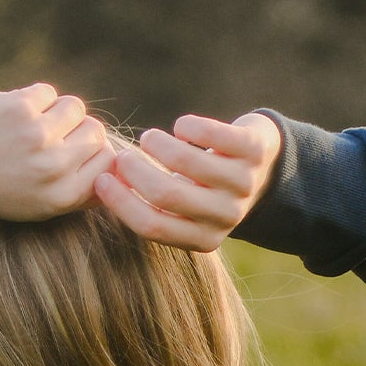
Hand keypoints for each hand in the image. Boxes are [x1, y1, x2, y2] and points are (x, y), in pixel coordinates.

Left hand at [0, 84, 112, 220]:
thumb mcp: (33, 205)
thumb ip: (74, 189)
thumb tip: (114, 162)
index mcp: (61, 198)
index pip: (108, 164)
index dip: (96, 151)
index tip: (75, 148)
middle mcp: (55, 169)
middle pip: (96, 133)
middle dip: (76, 129)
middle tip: (48, 133)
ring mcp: (40, 136)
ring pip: (75, 108)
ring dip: (55, 110)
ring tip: (29, 121)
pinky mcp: (21, 108)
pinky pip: (47, 92)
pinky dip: (31, 98)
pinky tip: (9, 112)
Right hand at [94, 112, 281, 250]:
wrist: (267, 169)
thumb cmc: (206, 189)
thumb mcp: (184, 209)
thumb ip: (149, 205)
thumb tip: (98, 184)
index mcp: (204, 239)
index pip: (153, 226)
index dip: (121, 202)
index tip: (101, 179)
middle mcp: (226, 216)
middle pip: (167, 195)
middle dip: (135, 171)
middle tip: (124, 156)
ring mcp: (243, 184)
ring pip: (186, 162)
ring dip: (157, 145)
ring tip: (150, 138)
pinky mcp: (254, 151)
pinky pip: (212, 135)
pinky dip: (188, 126)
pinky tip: (182, 126)